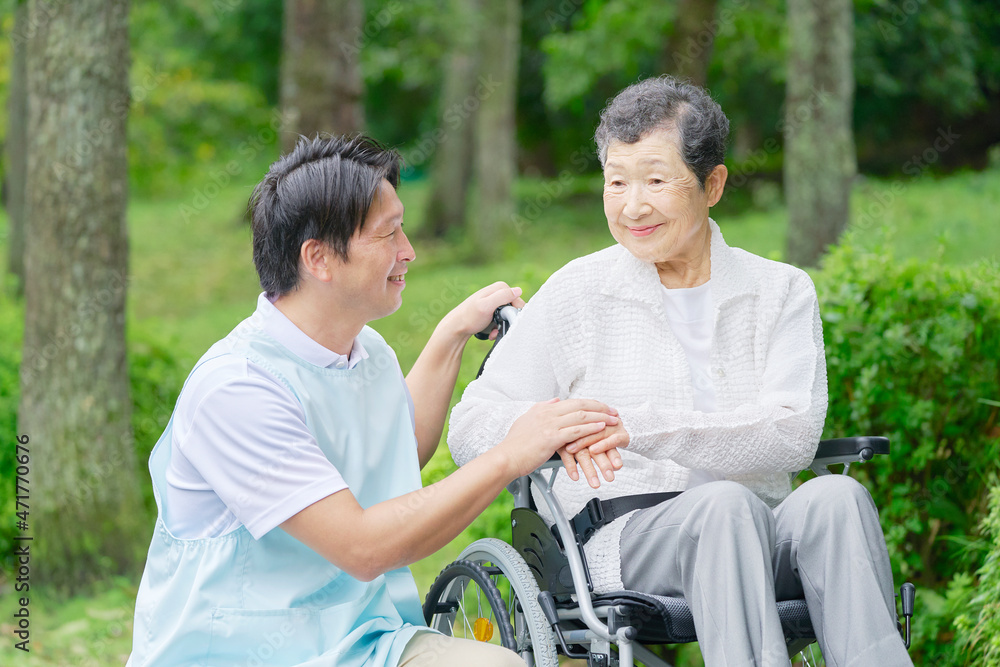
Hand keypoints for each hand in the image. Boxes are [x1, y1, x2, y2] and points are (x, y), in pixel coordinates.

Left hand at [439, 281, 526, 341]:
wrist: (456, 327)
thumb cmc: (469, 317)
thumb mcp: (486, 306)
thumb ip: (502, 297)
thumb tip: (519, 290)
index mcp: (499, 287)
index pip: (517, 298)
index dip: (515, 311)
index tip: (508, 321)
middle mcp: (498, 293)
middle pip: (513, 307)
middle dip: (508, 320)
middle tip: (500, 328)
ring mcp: (495, 302)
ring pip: (508, 315)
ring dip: (503, 326)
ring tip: (494, 332)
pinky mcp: (492, 311)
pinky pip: (502, 320)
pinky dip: (498, 327)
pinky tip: (491, 332)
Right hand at [500, 398, 619, 478]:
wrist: (506, 457)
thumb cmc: (515, 445)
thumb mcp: (527, 420)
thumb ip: (542, 409)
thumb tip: (555, 400)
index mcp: (543, 409)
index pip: (573, 401)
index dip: (591, 403)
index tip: (603, 406)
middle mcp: (548, 413)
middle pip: (581, 405)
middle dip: (600, 407)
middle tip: (614, 411)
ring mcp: (550, 425)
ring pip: (581, 416)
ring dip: (600, 417)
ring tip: (613, 420)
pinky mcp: (552, 438)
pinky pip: (576, 431)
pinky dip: (591, 428)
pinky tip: (601, 429)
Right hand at [558, 422, 629, 488]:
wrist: (556, 414)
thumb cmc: (578, 427)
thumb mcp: (595, 433)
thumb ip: (606, 445)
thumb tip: (618, 464)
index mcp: (596, 429)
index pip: (607, 442)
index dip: (613, 454)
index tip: (618, 466)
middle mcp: (586, 433)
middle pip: (596, 450)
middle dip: (604, 464)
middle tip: (610, 477)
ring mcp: (572, 438)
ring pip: (583, 454)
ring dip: (589, 470)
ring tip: (595, 484)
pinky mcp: (560, 442)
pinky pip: (566, 455)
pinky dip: (571, 466)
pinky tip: (575, 477)